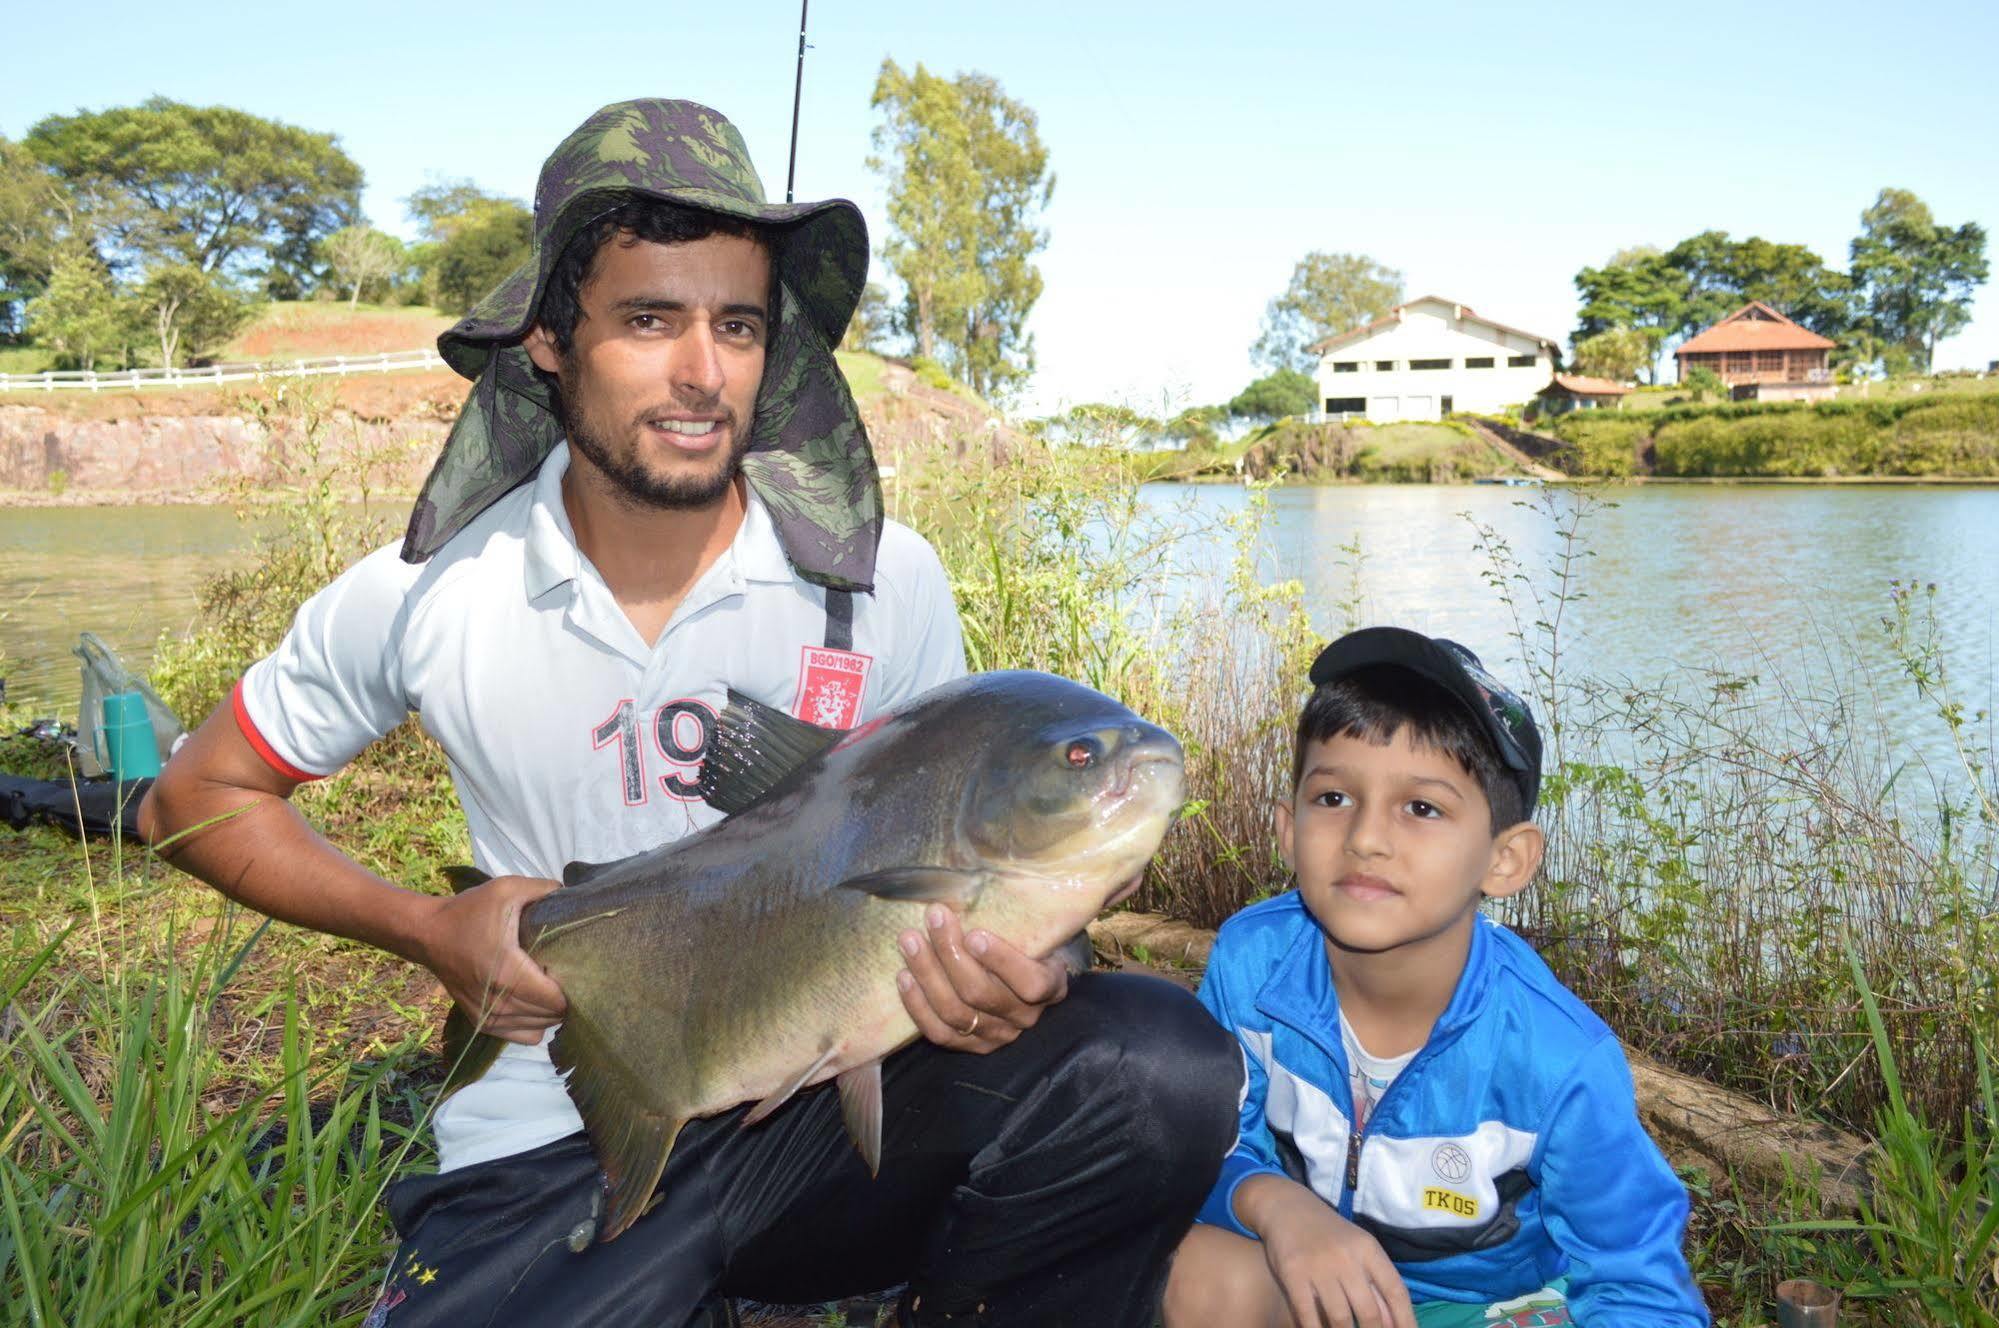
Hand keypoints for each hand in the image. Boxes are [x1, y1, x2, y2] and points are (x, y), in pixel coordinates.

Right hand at [416, 875, 567, 1044]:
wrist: (428, 935)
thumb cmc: (469, 912)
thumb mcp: (507, 889)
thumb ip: (545, 889)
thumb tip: (574, 893)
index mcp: (508, 972)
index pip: (556, 999)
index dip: (574, 986)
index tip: (577, 967)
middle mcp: (498, 1002)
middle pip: (552, 1016)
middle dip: (567, 998)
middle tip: (568, 974)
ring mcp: (488, 1018)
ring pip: (540, 1028)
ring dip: (551, 1011)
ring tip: (552, 986)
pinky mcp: (482, 1024)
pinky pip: (524, 1036)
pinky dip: (535, 1023)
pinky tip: (536, 1002)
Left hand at [896, 904, 1067, 1053]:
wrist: (1026, 977)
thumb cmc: (1028, 943)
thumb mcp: (1036, 930)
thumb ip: (1021, 915)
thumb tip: (983, 872)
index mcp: (1051, 987)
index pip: (1031, 984)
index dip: (1001, 961)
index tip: (975, 933)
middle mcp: (1025, 1017)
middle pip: (981, 994)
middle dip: (950, 954)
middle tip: (933, 918)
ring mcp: (997, 1036)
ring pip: (956, 1013)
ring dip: (928, 974)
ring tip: (909, 941)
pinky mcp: (971, 1046)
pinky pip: (939, 1033)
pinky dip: (918, 1006)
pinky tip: (903, 977)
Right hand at [1240, 1176, 1415, 1327]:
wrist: (1289, 1208)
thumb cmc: (1331, 1235)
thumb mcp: (1359, 1251)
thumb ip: (1377, 1285)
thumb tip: (1395, 1325)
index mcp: (1368, 1249)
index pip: (1396, 1291)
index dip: (1406, 1320)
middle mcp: (1347, 1257)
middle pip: (1369, 1311)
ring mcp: (1319, 1266)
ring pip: (1340, 1318)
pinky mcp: (1293, 1274)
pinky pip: (1308, 1314)